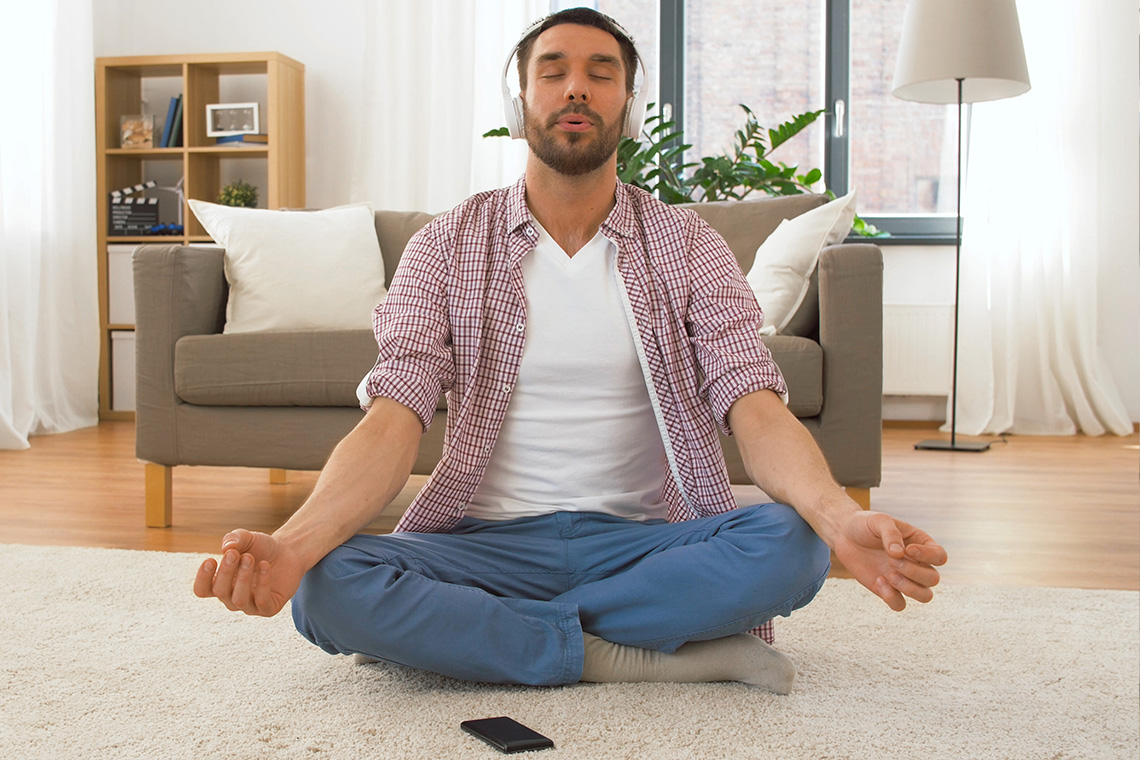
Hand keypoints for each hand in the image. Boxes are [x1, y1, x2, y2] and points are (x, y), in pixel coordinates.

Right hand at [192, 529, 305, 616]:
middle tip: (234, 554)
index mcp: (221, 583)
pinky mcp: (269, 608)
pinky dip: (263, 583)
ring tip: (250, 558)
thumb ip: (234, 539)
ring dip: (242, 577)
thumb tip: (226, 548)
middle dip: (226, 571)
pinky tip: (265, 566)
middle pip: (220, 592)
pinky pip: (262, 601)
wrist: (289, 551)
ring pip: (239, 600)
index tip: (210, 560)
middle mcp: (232, 597)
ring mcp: (250, 605)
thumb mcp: (246, 538)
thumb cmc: (262, 548)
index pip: (202, 590)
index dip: (202, 579)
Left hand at [830, 511, 947, 610]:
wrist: (845, 535)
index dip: (928, 556)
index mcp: (920, 544)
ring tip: (889, 575)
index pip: (940, 556)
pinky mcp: (888, 590)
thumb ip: (891, 534)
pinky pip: (900, 605)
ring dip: (909, 588)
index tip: (908, 549)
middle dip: (913, 572)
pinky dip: (891, 597)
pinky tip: (878, 581)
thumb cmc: (866, 525)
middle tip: (891, 561)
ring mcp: (904, 578)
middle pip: (933, 579)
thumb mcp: (879, 520)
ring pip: (925, 596)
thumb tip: (899, 554)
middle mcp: (917, 563)